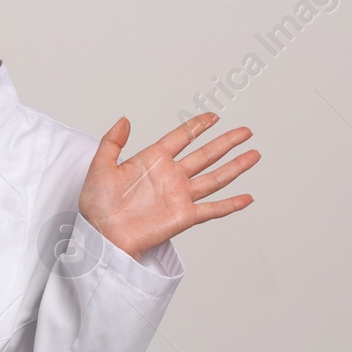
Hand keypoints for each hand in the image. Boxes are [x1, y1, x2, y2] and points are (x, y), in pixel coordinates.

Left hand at [77, 113, 259, 260]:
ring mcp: (179, 196)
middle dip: (226, 142)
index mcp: (152, 161)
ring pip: (215, 177)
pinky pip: (212, 209)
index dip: (198, 126)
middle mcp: (170, 176)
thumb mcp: (100, 166)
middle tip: (245, 130)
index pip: (181, 137)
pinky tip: (247, 197)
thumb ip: (112, 141)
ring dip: (235, 166)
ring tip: (254, 154)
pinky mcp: (184, 217)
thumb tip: (124, 119)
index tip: (214, 116)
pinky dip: (231, 204)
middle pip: (205, 154)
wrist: (102, 235)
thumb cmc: (97, 205)